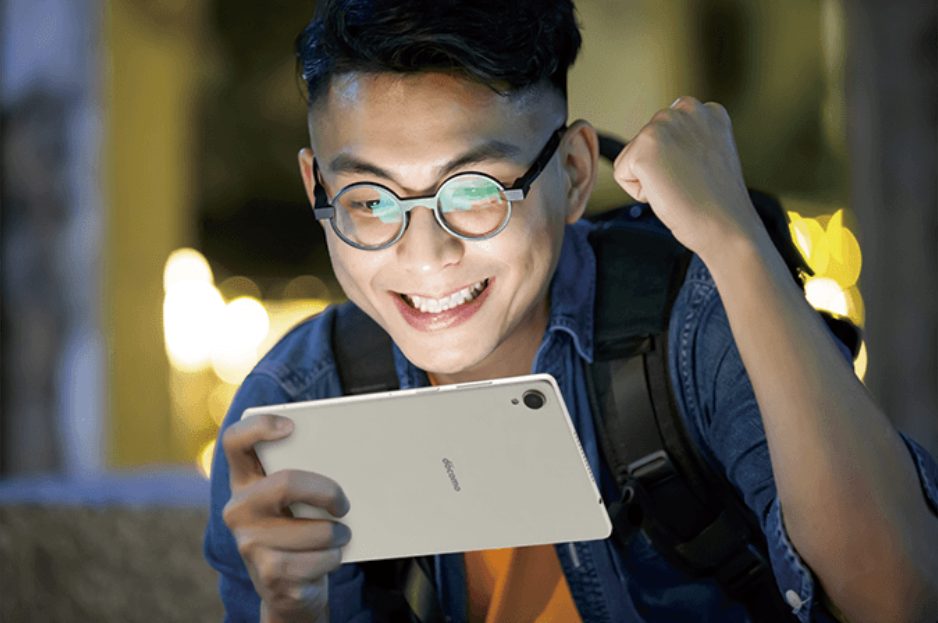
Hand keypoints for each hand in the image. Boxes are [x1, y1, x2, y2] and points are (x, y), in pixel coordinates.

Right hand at [221, 413, 351, 622]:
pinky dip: (334, 559)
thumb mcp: (297, 501)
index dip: (258, 427)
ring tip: (339, 535)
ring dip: (338, 535)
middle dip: (326, 491)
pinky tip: (327, 559)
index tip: (291, 427)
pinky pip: (319, 560)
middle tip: (343, 503)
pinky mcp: (269, 574)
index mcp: (245, 481)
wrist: (290, 588)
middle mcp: (239, 509)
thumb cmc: (300, 530)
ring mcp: (250, 543)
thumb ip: (305, 476)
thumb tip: (350, 457)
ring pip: (315, 530)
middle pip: (285, 482)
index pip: (235, 441)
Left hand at [612, 96, 764, 259]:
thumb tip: (662, 149)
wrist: (726, 225)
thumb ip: (687, 142)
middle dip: (659, 168)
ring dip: (650, 179)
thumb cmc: (719, 203)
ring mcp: (665, 125)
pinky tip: (669, 192)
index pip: (666, 133)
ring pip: (632, 158)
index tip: (698, 175)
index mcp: (707, 111)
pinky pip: (622, 175)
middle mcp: (687, 109)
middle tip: (688, 183)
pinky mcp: (645, 146)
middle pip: (645, 143)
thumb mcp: (710, 157)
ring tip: (680, 187)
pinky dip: (640, 193)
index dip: (676, 162)